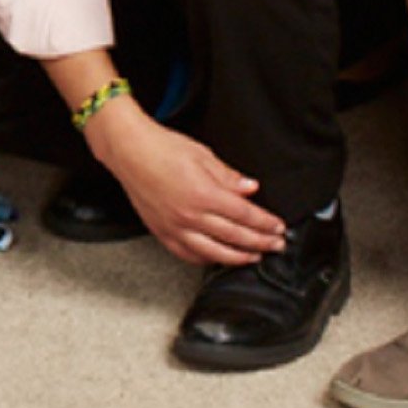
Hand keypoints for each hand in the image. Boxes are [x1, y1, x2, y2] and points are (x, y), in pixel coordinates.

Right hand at [93, 107, 283, 266]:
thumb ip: (228, 176)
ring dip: (238, 257)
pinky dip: (207, 259)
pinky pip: (189, 255)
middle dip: (260, 242)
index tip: (278, 227)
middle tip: (276, 245)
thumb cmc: (161, 147)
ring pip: (214, 252)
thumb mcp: (202, 154)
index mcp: (204, 194)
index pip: (245, 215)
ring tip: (254, 256)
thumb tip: (250, 189)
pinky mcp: (163, 233)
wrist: (129, 151)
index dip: (265, 223)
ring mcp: (176, 228)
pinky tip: (218, 258)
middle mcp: (191, 216)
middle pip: (235, 236)